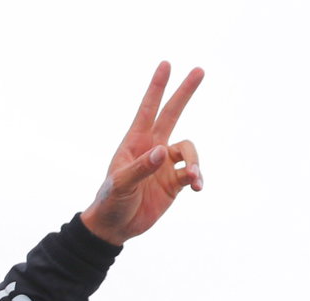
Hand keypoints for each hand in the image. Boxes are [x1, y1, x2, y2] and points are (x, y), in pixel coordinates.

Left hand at [79, 63, 203, 245]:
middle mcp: (153, 148)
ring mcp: (165, 164)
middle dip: (185, 93)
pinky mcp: (174, 182)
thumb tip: (163, 152)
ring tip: (193, 178)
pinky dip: (197, 178)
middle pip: (172, 114)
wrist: (115, 227)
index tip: (166, 64)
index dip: (157, 88)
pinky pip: (192, 173)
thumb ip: (140, 168)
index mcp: (135, 143)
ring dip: (194, 162)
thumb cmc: (110, 202)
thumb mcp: (120, 185)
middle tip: (199, 70)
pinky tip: (196, 187)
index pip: (148, 110)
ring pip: (189, 151)